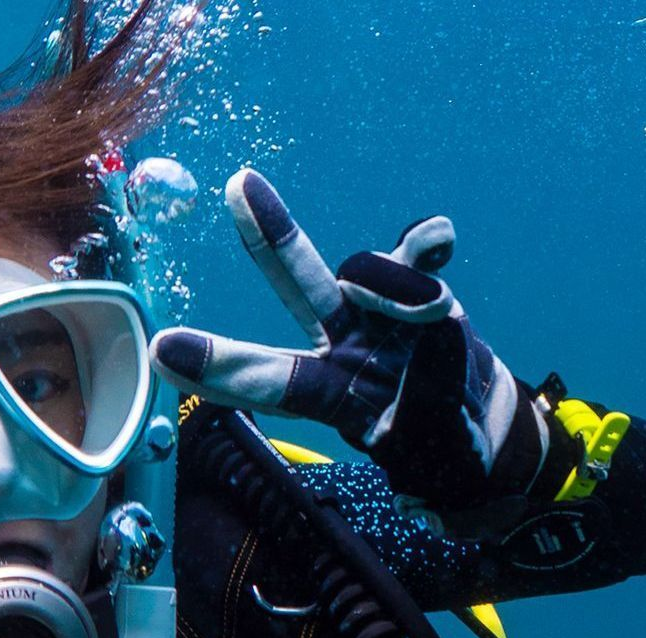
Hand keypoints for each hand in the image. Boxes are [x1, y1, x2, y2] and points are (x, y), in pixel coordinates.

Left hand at [151, 169, 530, 509]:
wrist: (481, 425)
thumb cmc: (443, 444)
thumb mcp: (438, 443)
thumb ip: (433, 392)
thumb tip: (431, 314)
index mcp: (332, 396)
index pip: (274, 381)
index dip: (221, 367)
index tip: (164, 350)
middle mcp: (345, 343)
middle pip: (301, 287)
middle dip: (269, 238)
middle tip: (238, 185)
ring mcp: (381, 310)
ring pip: (370, 271)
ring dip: (399, 291)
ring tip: (434, 318)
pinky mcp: (421, 287)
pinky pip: (421, 249)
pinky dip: (428, 243)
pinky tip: (439, 244)